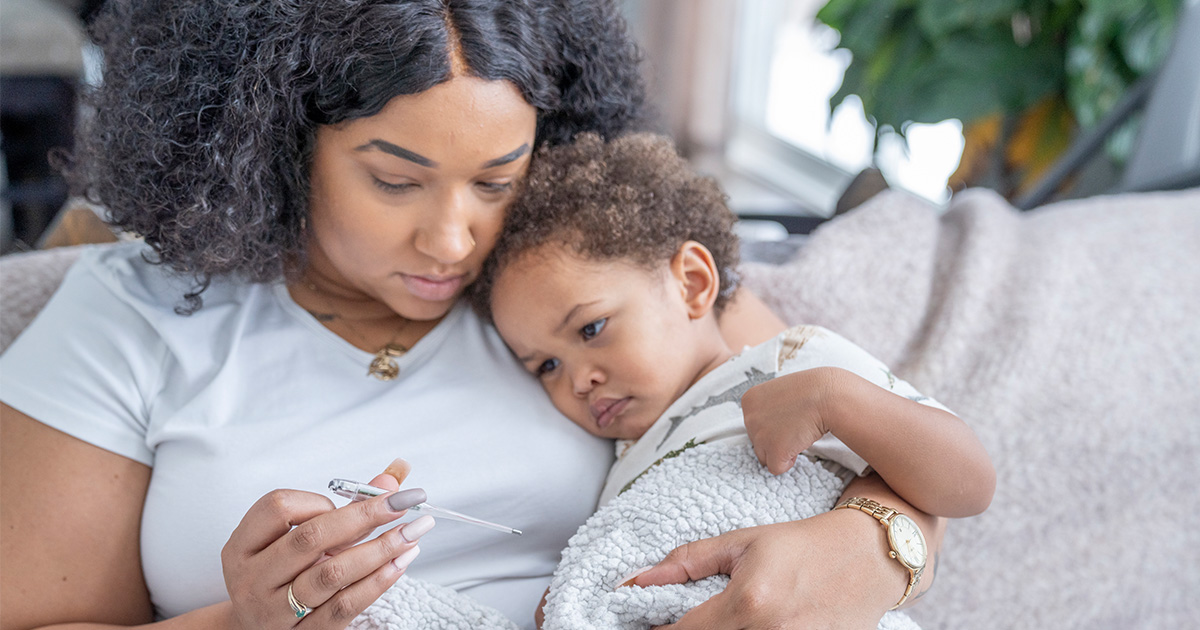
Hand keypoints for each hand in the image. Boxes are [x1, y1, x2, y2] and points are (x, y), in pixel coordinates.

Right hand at [220, 472, 426, 628]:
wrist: (254, 629)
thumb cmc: (278, 574)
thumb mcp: (293, 537)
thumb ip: (344, 505)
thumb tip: (392, 476)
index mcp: (242, 546)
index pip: (278, 508)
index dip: (318, 501)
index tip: (348, 503)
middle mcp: (252, 578)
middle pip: (310, 539)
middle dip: (364, 516)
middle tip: (403, 502)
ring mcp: (274, 610)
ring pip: (331, 574)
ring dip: (379, 549)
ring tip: (411, 533)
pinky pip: (344, 606)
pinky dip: (377, 582)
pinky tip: (400, 563)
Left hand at [629, 509, 908, 629]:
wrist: (870, 558)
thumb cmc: (805, 544)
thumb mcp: (743, 542)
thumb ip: (688, 562)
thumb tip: (639, 579)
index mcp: (747, 604)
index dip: (658, 629)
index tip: (650, 620)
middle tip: (687, 619)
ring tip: (720, 619)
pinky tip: (745, 626)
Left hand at [742, 367, 840, 473]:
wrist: (829, 396)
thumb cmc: (810, 392)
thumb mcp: (779, 393)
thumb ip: (767, 410)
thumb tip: (767, 430)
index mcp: (749, 400)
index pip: (753, 424)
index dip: (773, 425)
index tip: (788, 415)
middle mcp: (749, 417)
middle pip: (757, 442)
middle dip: (775, 439)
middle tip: (795, 425)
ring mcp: (760, 435)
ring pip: (764, 456)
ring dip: (781, 450)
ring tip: (798, 432)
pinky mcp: (774, 451)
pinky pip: (776, 468)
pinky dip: (789, 461)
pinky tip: (800, 442)